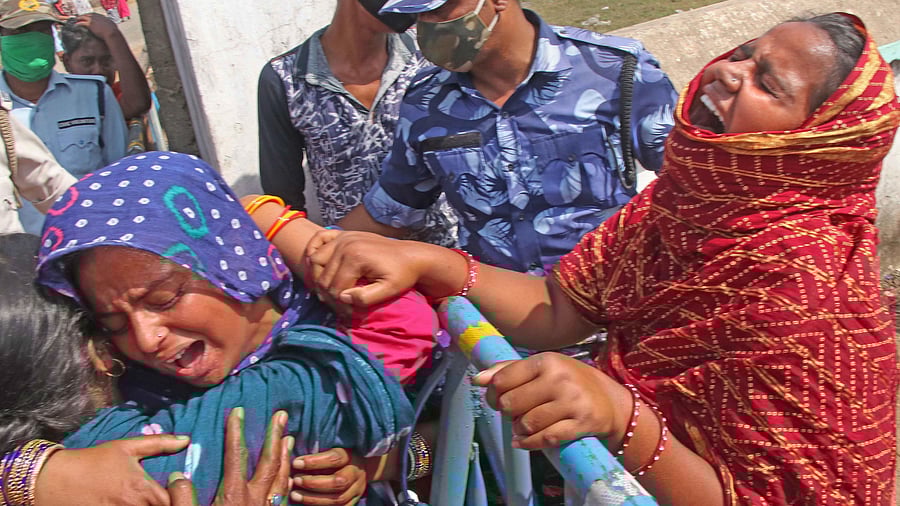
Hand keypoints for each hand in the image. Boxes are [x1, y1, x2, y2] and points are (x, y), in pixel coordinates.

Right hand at [35, 434, 190, 504]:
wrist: (55, 479)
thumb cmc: (93, 461)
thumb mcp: (126, 447)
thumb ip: (159, 444)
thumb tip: (186, 440)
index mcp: (141, 489)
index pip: (171, 501)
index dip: (176, 498)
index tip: (172, 492)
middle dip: (163, 504)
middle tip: (160, 498)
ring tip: (144, 501)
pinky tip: (128, 505)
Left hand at [74, 13, 119, 40]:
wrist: (112, 33)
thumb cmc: (114, 33)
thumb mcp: (114, 28)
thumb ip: (112, 28)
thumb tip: (115, 30)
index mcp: (103, 17)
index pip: (95, 15)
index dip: (91, 16)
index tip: (89, 18)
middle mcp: (98, 17)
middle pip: (89, 14)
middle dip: (84, 16)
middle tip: (81, 17)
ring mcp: (93, 20)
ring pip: (84, 17)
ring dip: (79, 18)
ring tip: (76, 20)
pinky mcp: (90, 24)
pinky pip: (81, 22)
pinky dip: (78, 24)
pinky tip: (75, 25)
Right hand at [167, 409, 292, 505]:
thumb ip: (182, 499)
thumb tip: (178, 475)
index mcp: (234, 495)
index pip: (236, 455)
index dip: (236, 431)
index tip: (238, 411)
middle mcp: (256, 499)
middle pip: (270, 460)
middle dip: (275, 435)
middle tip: (282, 414)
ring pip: (282, 476)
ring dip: (286, 454)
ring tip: (289, 437)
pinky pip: (284, 496)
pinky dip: (287, 480)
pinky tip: (289, 476)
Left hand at [290, 448, 369, 504]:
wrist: (357, 470)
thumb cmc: (336, 457)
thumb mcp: (330, 449)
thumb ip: (315, 452)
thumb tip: (291, 450)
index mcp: (351, 456)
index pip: (335, 458)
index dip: (314, 462)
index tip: (296, 463)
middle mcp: (357, 473)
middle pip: (338, 481)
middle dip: (314, 483)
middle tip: (296, 480)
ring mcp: (357, 490)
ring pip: (338, 499)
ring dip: (313, 498)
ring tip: (295, 495)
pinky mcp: (353, 502)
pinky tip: (305, 503)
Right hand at [305, 230, 431, 306]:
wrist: (410, 256)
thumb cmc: (402, 274)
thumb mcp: (389, 290)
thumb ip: (366, 297)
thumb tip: (343, 298)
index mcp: (355, 257)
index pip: (335, 288)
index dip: (339, 305)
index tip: (349, 314)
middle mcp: (345, 245)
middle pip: (324, 277)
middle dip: (329, 295)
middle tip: (340, 306)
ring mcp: (343, 237)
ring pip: (316, 261)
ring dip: (319, 277)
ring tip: (331, 290)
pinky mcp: (343, 234)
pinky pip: (318, 238)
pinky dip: (313, 250)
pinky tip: (318, 265)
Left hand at [473, 353, 630, 449]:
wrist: (611, 402)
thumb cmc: (570, 382)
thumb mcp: (543, 367)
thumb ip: (508, 370)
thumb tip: (477, 380)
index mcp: (547, 360)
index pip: (502, 380)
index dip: (493, 394)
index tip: (497, 400)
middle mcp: (559, 379)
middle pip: (511, 404)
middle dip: (507, 413)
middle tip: (514, 413)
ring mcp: (572, 402)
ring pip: (526, 423)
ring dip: (518, 429)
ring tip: (522, 425)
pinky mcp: (581, 423)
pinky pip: (545, 438)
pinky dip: (529, 443)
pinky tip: (523, 442)